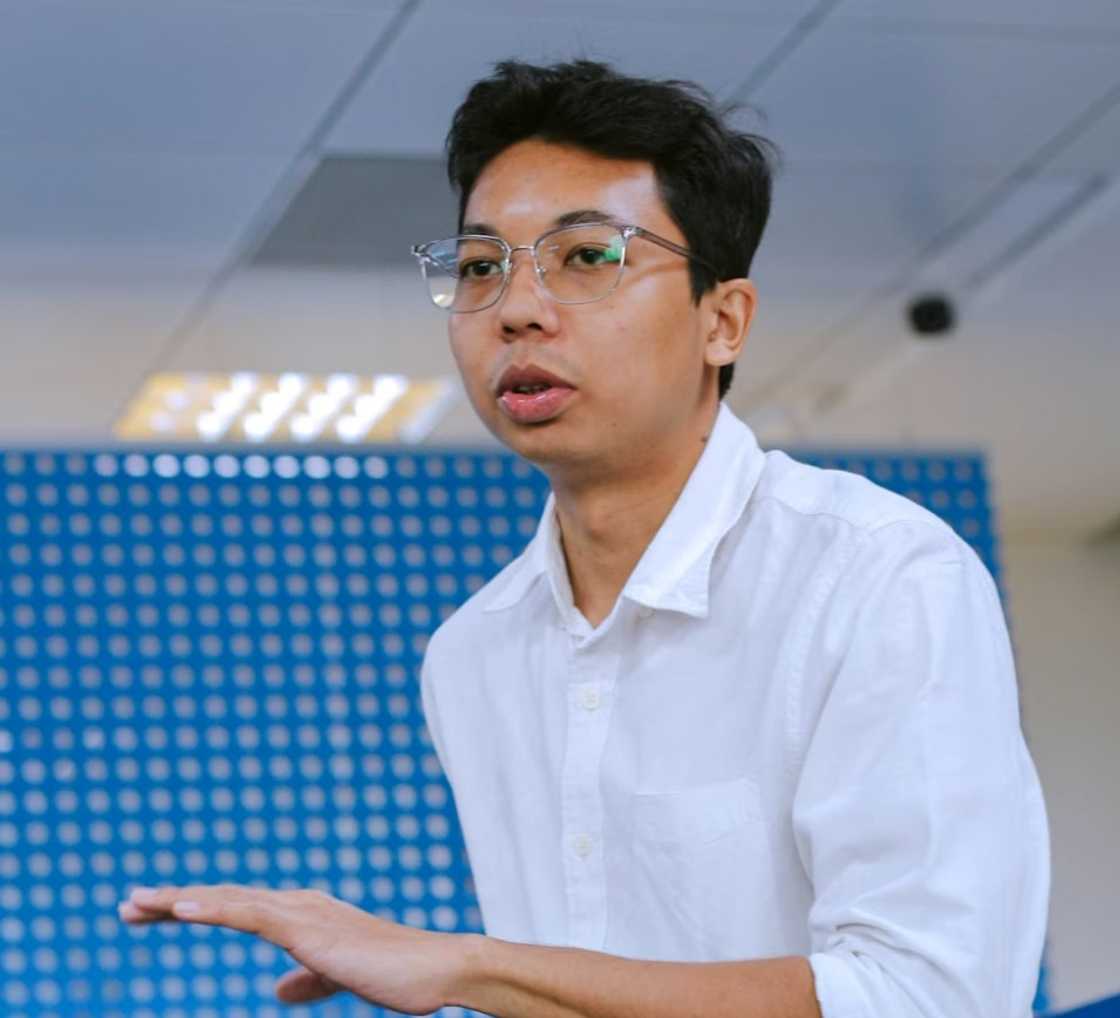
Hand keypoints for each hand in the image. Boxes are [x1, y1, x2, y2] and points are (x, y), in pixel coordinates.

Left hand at [118, 883, 475, 1013]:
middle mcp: (297, 905)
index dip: (193, 908)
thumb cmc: (395, 973)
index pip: (235, 909)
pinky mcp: (307, 928)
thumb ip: (308, 978)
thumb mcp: (338, 977)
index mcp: (302, 915)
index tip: (151, 914)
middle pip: (222, 899)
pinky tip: (181, 909)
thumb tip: (278, 988)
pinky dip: (213, 909)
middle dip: (172, 902)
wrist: (435, 969)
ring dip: (180, 902)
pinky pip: (250, 916)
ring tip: (136, 904)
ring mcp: (302, 913)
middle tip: (125, 906)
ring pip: (228, 902)